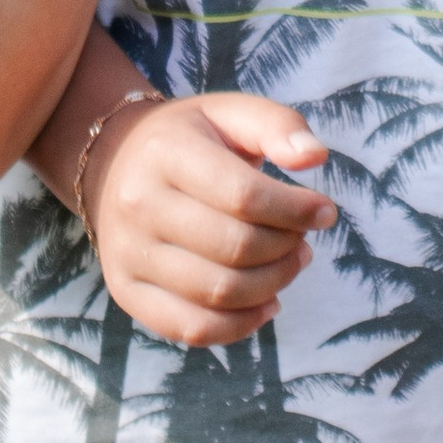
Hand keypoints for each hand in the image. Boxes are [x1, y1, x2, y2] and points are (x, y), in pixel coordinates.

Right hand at [87, 89, 337, 346]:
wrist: (117, 163)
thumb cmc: (191, 139)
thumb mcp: (230, 113)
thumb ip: (278, 125)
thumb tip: (316, 155)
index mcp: (165, 152)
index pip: (244, 195)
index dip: (296, 210)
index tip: (326, 211)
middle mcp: (138, 204)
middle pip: (234, 248)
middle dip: (286, 249)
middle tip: (304, 240)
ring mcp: (127, 253)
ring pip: (218, 293)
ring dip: (273, 285)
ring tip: (291, 264)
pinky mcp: (126, 292)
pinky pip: (193, 329)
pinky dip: (241, 326)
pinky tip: (267, 303)